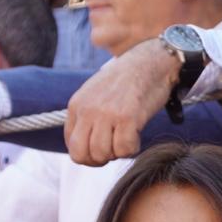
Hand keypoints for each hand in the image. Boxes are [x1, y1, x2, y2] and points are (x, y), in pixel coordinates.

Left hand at [63, 39, 179, 165]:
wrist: (149, 62)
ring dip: (117, 153)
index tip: (104, 149)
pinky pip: (124, 150)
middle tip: (114, 150)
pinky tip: (137, 134)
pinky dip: (133, 149)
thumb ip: (87, 117)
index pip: (72, 146)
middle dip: (99, 160)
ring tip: (127, 138)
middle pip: (82, 155)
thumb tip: (86, 147)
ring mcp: (106, 114)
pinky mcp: (127, 118)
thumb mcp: (96, 95)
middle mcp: (88, 110)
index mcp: (76, 105)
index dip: (89, 155)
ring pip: (102, 154)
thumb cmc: (127, 81)